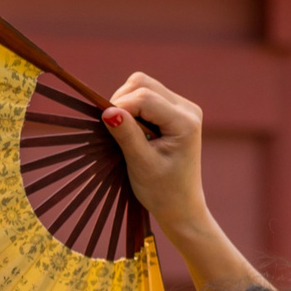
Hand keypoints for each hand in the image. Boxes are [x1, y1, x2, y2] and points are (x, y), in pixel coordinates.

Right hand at [101, 72, 209, 240]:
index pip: (144, 97)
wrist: (181, 206)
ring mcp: (183, 107)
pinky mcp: (174, 111)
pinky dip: (133, 108)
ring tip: (125, 133)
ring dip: (126, 104)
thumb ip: (126, 135)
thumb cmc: (163, 192)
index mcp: (185, 122)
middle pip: (143, 84)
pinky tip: (134, 131)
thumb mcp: (142, 165)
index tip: (103, 125)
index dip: (119, 106)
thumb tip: (107, 111)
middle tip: (113, 129)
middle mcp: (187, 109)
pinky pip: (146, 96)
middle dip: (122, 101)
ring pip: (143, 86)